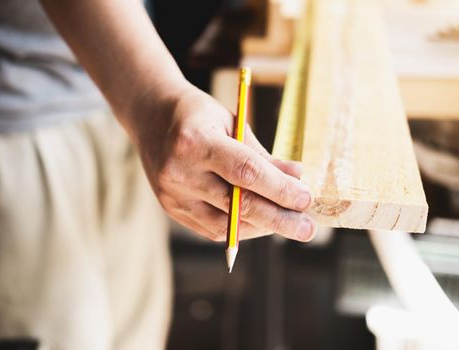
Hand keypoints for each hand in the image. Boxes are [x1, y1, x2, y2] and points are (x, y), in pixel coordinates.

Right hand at [130, 83, 315, 241]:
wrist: (151, 118)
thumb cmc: (198, 116)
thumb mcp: (233, 123)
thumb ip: (262, 155)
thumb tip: (297, 179)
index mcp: (195, 141)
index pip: (245, 172)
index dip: (279, 189)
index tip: (305, 198)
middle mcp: (179, 172)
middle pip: (237, 206)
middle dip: (278, 219)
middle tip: (307, 229)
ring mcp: (172, 195)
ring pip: (225, 225)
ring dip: (261, 227)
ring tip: (287, 222)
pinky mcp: (171, 209)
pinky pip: (211, 229)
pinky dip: (240, 228)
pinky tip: (260, 222)